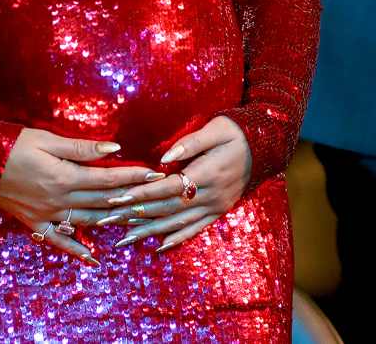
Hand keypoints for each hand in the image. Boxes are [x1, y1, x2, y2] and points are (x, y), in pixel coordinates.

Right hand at [0, 128, 162, 264]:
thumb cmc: (12, 144)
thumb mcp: (45, 138)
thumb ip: (80, 147)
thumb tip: (113, 148)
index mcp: (64, 176)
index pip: (107, 177)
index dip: (132, 176)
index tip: (153, 173)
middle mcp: (60, 199)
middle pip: (103, 201)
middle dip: (131, 198)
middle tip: (154, 199)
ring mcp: (47, 214)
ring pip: (88, 221)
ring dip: (113, 221)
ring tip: (136, 221)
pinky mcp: (34, 223)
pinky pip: (59, 241)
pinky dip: (77, 251)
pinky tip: (94, 260)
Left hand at [97, 116, 251, 251]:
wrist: (266, 146)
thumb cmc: (235, 131)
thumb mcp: (215, 129)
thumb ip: (189, 144)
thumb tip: (164, 158)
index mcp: (207, 173)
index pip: (168, 188)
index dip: (142, 194)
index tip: (118, 198)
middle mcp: (211, 195)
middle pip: (168, 209)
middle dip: (137, 215)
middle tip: (110, 221)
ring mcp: (216, 206)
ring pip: (179, 223)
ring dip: (150, 231)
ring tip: (125, 238)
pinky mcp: (219, 211)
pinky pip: (196, 229)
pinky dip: (177, 238)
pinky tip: (159, 245)